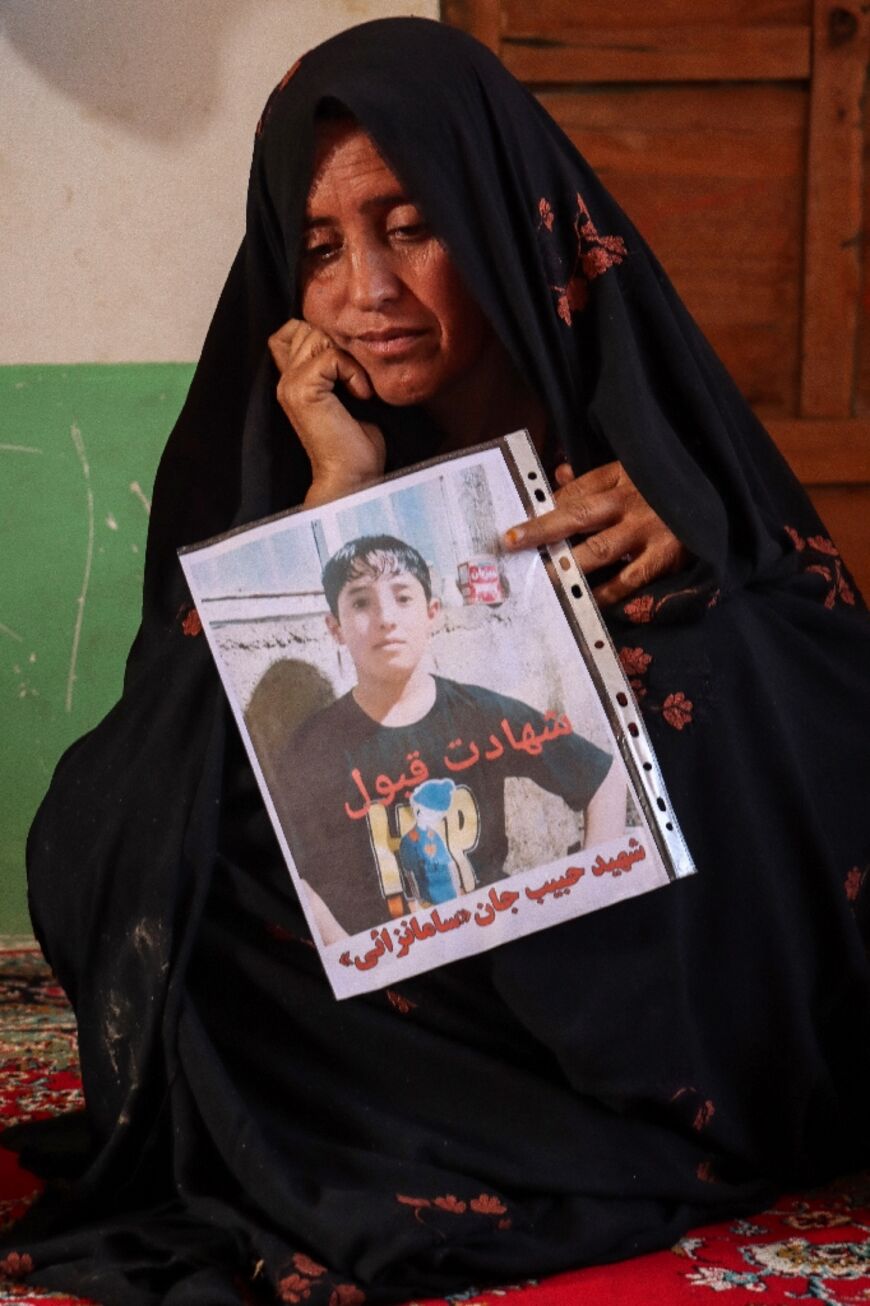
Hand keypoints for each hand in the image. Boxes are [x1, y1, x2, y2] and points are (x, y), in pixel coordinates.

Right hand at [268, 318, 385, 506]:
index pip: (290, 332)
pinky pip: (331, 356)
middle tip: (357, 377)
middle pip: (306, 327)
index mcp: (293, 380)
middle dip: (338, 344)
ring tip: (359, 388)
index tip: (347, 362)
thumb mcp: (346, 393)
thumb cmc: (356, 442)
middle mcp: (285, 380)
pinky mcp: (302, 390)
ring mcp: (290, 385)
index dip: (319, 334)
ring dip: (348, 358)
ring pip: (317, 336)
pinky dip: (353, 372)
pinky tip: (361, 396)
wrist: (352, 475)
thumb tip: (350, 338)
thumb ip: (337, 367)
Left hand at [503, 460, 688, 604]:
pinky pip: (628, 580)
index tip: (517, 526)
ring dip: (567, 565)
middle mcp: (630, 502)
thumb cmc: (670, 486)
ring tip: (542, 577)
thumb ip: (594, 478)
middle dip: (541, 530)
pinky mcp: (666, 556)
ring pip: (598, 550)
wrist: (725, 494)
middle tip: (509, 543)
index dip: (543, 509)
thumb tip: (557, 474)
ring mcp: (648, 530)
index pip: (573, 492)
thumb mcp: (634, 471)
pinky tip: (584, 601)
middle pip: (577, 515)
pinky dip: (605, 593)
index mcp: (621, 477)